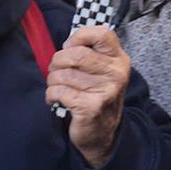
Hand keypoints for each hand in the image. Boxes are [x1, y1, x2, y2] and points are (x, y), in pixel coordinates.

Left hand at [46, 26, 129, 168]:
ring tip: (56, 85)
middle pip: (77, 54)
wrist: (102, 135)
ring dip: (52, 79)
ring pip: (64, 74)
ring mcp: (106, 91)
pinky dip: (51, 94)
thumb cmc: (95, 95)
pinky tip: (54, 98)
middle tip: (55, 69)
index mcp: (119, 59)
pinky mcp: (91, 108)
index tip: (69, 46)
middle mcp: (116, 73)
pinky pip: (60, 91)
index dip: (79, 36)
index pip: (102, 33)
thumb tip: (66, 44)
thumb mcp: (102, 70)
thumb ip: (90, 52)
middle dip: (58, 61)